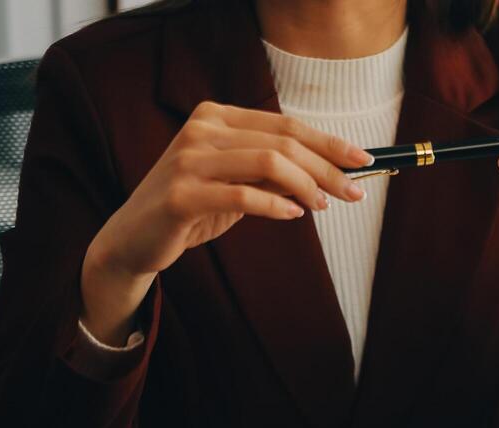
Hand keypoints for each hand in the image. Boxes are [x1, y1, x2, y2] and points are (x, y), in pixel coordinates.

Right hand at [80, 102, 371, 343]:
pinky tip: (294, 216)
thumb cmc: (193, 210)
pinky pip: (242, 195)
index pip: (285, 124)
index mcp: (216, 117)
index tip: (363, 160)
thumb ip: (275, 176)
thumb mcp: (238, 187)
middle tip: (354, 192)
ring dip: (306, 186)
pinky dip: (276, 206)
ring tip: (323, 206)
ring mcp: (188, 159)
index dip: (328, 142)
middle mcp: (201, 129)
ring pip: (266, 162)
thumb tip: (331, 175)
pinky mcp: (180, 194)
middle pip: (282, 142)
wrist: (135, 239)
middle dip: (326, 168)